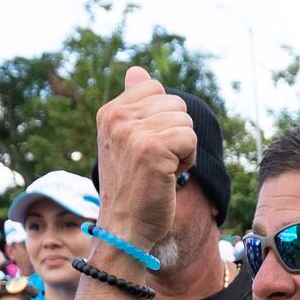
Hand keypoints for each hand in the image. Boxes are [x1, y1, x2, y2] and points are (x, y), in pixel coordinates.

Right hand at [93, 67, 196, 261]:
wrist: (124, 228)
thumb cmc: (131, 188)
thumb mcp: (125, 140)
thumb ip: (133, 104)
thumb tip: (137, 70)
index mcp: (109, 112)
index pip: (154, 87)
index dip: (163, 117)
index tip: (147, 145)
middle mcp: (117, 118)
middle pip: (175, 103)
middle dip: (176, 133)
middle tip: (156, 161)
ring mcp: (133, 132)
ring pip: (185, 121)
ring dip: (182, 148)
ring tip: (160, 170)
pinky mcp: (152, 150)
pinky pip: (190, 140)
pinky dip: (187, 161)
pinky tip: (168, 176)